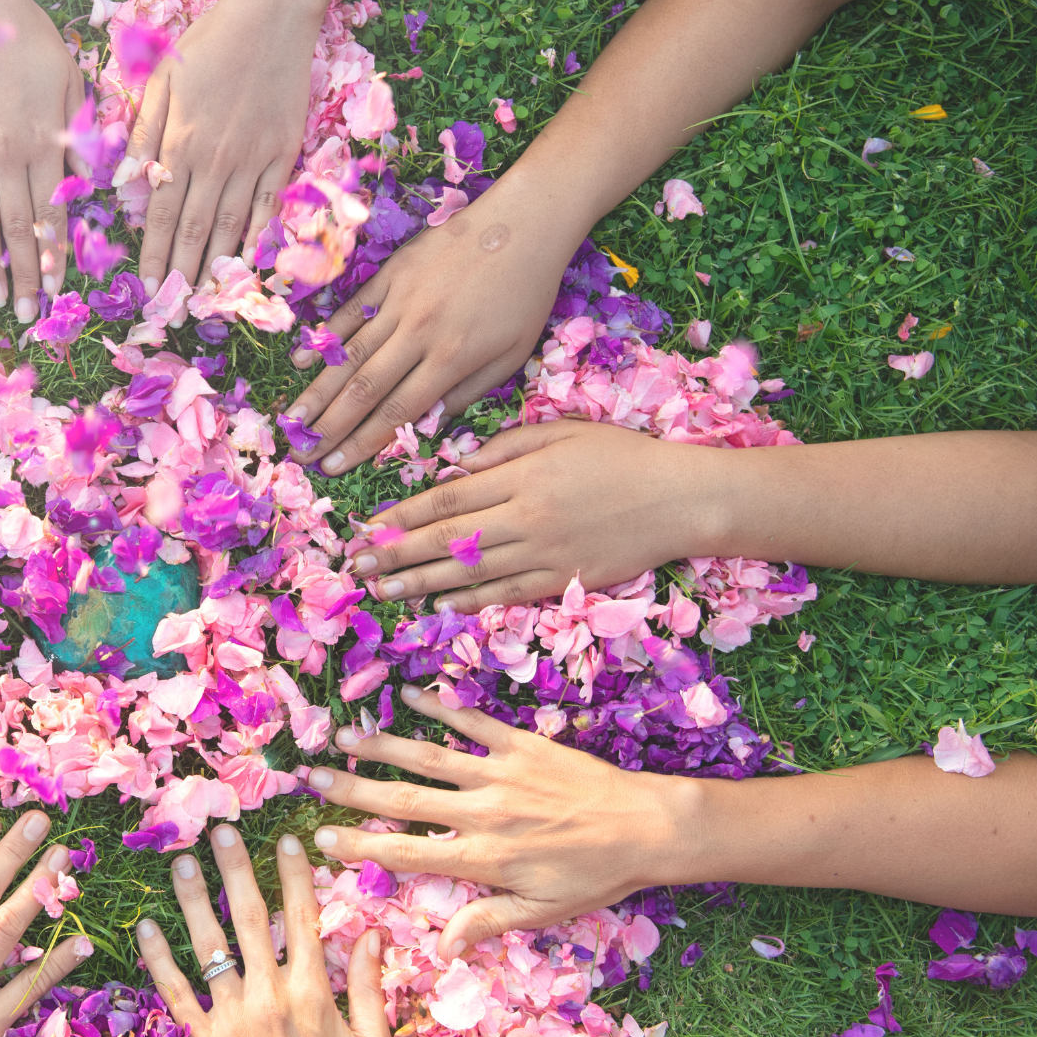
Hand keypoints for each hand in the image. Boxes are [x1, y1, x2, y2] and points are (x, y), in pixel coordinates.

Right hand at [0, 0, 83, 322]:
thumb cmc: (29, 38)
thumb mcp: (70, 80)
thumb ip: (78, 133)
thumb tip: (85, 182)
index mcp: (44, 143)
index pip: (51, 213)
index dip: (54, 255)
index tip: (57, 292)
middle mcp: (6, 153)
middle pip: (16, 226)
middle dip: (25, 274)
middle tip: (27, 314)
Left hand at [124, 0, 324, 283]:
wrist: (269, 18)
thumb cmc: (208, 44)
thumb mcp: (161, 78)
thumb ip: (143, 131)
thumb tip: (127, 181)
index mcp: (179, 144)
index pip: (161, 215)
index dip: (156, 256)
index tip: (151, 288)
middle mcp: (214, 160)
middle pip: (195, 230)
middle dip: (184, 274)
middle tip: (176, 310)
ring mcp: (253, 160)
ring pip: (232, 225)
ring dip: (218, 266)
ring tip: (208, 299)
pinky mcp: (284, 154)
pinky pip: (270, 206)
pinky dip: (259, 238)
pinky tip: (249, 262)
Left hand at [134, 824, 392, 1036]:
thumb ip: (369, 989)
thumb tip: (372, 935)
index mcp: (313, 992)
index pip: (303, 919)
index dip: (296, 876)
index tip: (288, 839)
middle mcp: (271, 995)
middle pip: (250, 919)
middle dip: (236, 870)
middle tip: (221, 831)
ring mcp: (233, 1017)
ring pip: (209, 947)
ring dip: (193, 902)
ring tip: (181, 863)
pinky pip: (176, 993)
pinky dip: (158, 959)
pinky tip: (144, 928)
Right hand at [285, 189, 576, 474]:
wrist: (525, 223)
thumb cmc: (526, 294)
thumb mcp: (511, 355)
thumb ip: (467, 393)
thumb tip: (425, 425)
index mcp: (450, 358)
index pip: (395, 412)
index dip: (360, 444)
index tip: (332, 468)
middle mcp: (418, 333)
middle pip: (363, 389)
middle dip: (328, 427)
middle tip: (300, 453)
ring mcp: (400, 301)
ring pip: (349, 354)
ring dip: (317, 391)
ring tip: (290, 419)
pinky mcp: (391, 274)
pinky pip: (350, 311)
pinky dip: (324, 337)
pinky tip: (300, 360)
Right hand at [307, 687, 689, 956]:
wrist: (648, 827)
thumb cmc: (596, 875)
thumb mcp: (544, 912)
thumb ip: (487, 922)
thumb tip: (442, 947)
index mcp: (483, 858)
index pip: (407, 853)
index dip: (359, 845)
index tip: (320, 836)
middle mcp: (482, 812)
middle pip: (403, 800)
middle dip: (353, 789)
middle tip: (311, 777)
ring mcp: (500, 773)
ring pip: (428, 757)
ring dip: (382, 745)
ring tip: (343, 736)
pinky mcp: (521, 744)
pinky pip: (472, 722)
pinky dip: (441, 705)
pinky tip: (413, 693)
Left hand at [351, 420, 719, 610]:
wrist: (682, 499)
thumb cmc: (621, 457)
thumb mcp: (561, 431)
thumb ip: (505, 445)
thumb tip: (455, 464)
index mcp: (522, 475)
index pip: (447, 500)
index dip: (401, 515)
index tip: (366, 525)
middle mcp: (525, 517)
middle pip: (447, 539)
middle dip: (395, 552)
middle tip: (355, 565)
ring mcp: (543, 554)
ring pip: (468, 572)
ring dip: (418, 582)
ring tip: (382, 590)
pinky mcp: (562, 580)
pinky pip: (505, 594)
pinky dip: (468, 601)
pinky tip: (437, 605)